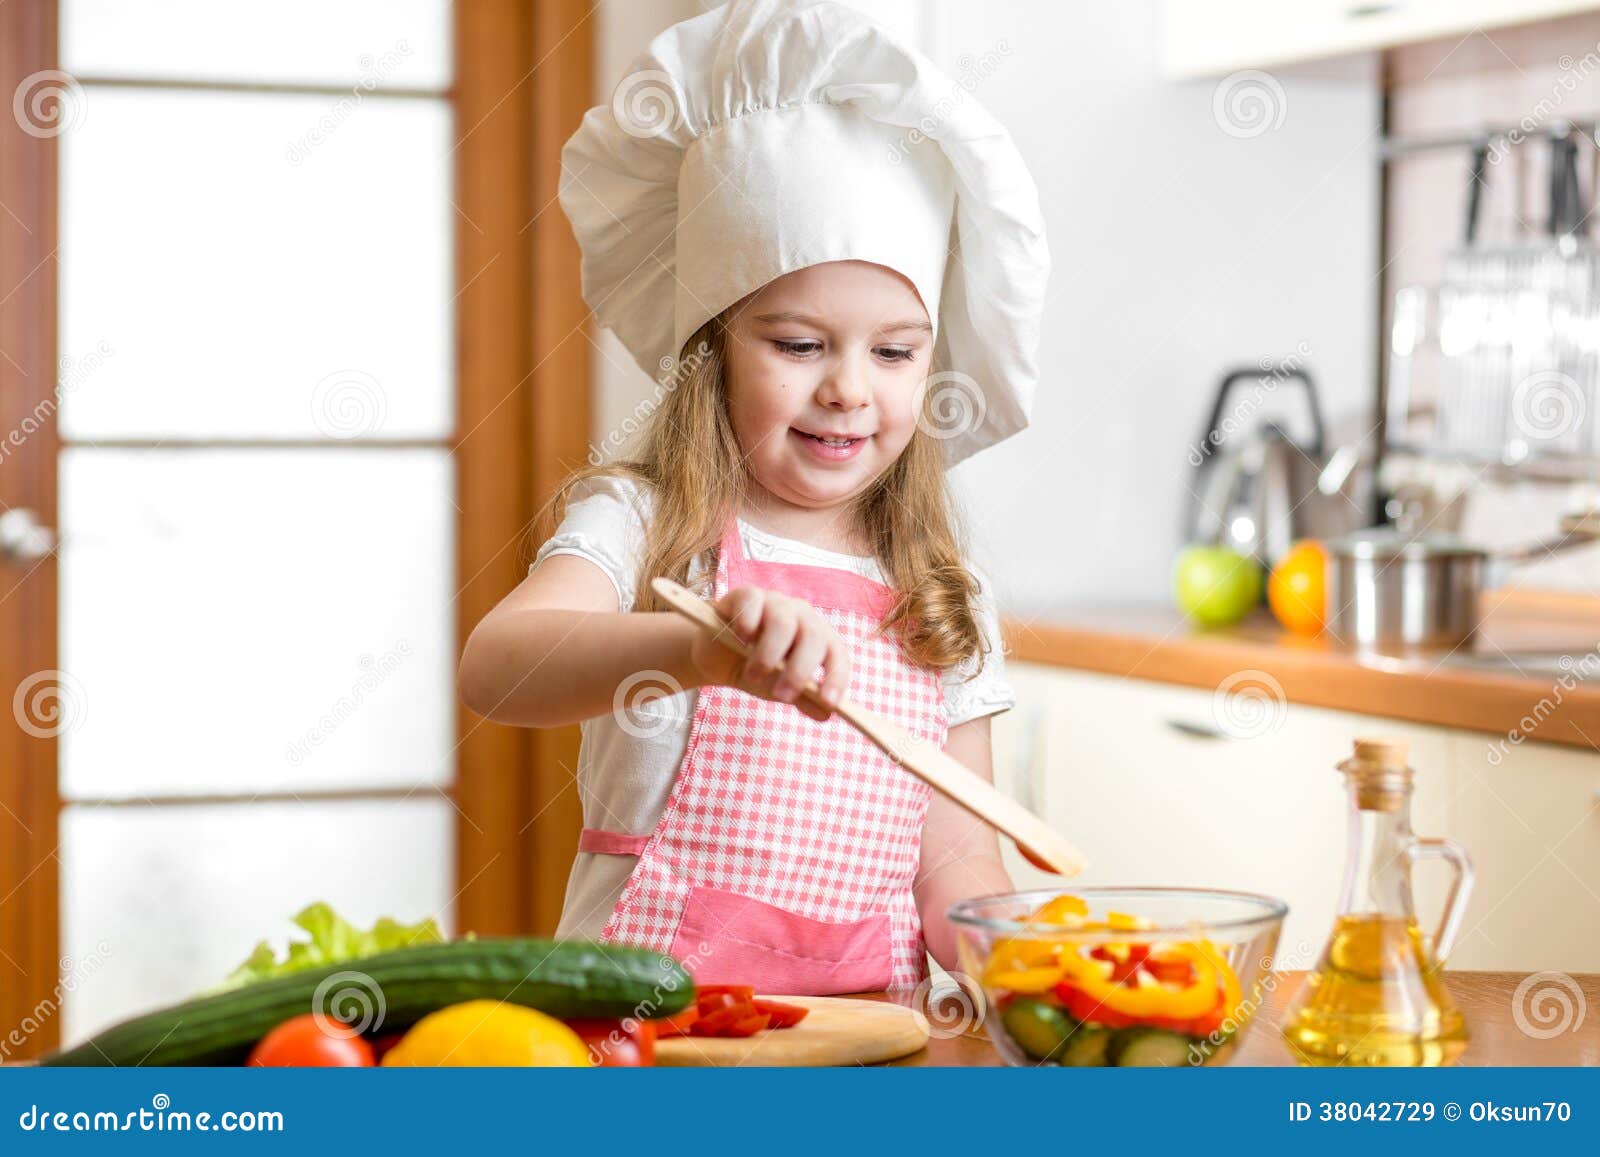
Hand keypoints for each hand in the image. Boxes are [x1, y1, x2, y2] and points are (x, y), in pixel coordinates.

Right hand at [688, 585, 849, 721]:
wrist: (714, 655)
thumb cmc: (753, 669)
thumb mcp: (777, 688)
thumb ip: (802, 698)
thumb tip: (826, 714)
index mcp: (816, 636)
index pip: (836, 652)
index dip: (836, 677)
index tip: (828, 702)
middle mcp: (800, 614)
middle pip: (813, 636)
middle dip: (799, 671)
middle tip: (780, 696)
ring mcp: (774, 602)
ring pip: (783, 622)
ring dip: (768, 655)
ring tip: (753, 676)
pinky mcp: (746, 595)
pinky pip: (753, 604)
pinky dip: (747, 626)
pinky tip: (740, 641)